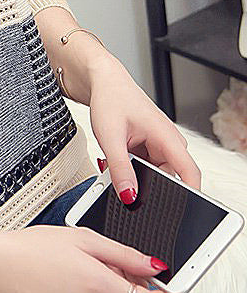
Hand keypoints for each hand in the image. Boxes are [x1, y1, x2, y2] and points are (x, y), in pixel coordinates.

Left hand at [86, 57, 200, 204]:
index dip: (189, 195)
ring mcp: (158, 145)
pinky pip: (144, 166)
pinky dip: (129, 167)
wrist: (102, 82)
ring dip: (134, 175)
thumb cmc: (110, 99)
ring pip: (153, 173)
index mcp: (167, 137)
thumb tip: (129, 195)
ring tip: (114, 163)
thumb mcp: (110, 137)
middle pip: (168, 177)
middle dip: (148, 186)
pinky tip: (115, 160)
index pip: (190, 173)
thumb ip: (120, 168)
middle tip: (123, 182)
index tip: (178, 210)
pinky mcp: (147, 147)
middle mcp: (167, 142)